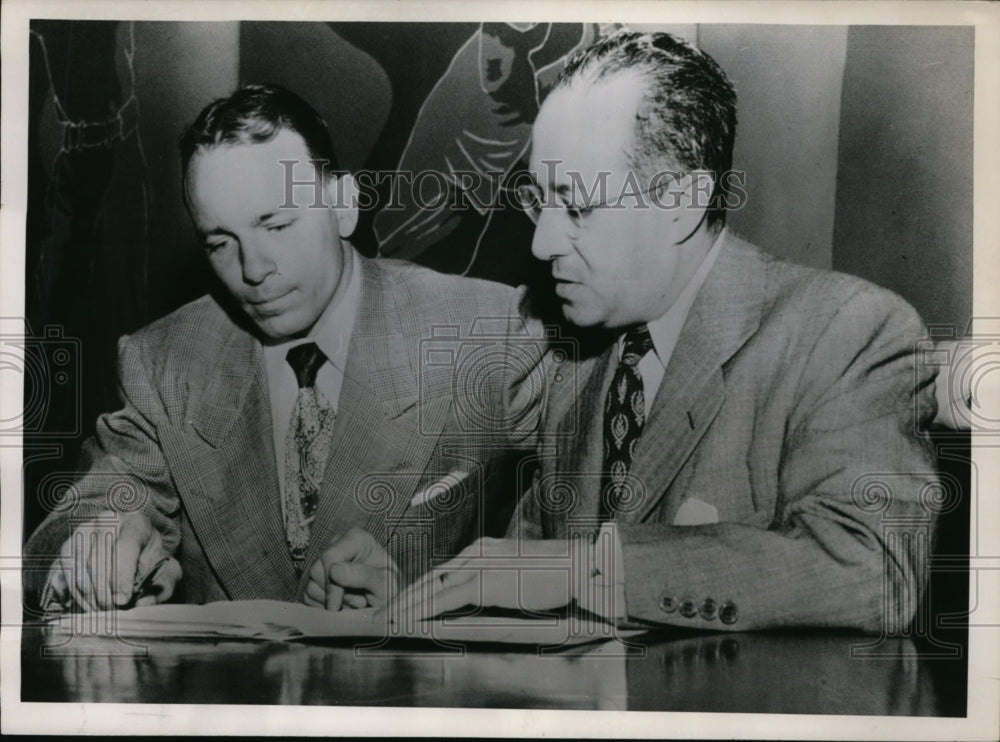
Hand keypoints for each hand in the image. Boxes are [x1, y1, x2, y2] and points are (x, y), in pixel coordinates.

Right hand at [44, 510, 180, 611]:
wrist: (135, 545)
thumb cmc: (150, 560)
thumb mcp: (167, 570)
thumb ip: (162, 586)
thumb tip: (142, 605)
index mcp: (135, 523)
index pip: (125, 547)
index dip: (121, 577)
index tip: (122, 600)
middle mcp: (105, 521)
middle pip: (96, 560)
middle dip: (102, 593)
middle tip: (111, 613)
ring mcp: (82, 532)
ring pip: (76, 569)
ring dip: (85, 597)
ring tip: (99, 614)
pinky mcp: (66, 546)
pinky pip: (61, 573)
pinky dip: (70, 594)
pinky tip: (82, 606)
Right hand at [304, 527, 399, 610]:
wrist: (389, 604)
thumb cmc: (392, 590)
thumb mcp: (385, 584)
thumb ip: (364, 576)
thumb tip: (335, 570)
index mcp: (358, 539)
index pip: (331, 556)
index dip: (332, 583)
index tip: (337, 604)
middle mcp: (339, 546)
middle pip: (318, 571)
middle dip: (336, 594)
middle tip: (360, 602)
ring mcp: (327, 563)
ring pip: (311, 585)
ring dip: (332, 602)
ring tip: (356, 602)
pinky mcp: (319, 580)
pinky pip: (309, 596)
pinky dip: (325, 606)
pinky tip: (345, 605)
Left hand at [382, 536, 619, 624]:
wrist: (576, 564)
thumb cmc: (553, 573)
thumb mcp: (516, 573)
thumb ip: (495, 580)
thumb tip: (479, 596)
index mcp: (481, 549)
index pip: (440, 571)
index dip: (417, 588)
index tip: (399, 603)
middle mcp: (475, 552)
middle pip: (429, 576)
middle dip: (402, 596)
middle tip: (381, 613)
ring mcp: (479, 565)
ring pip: (431, 587)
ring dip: (406, 605)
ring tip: (386, 620)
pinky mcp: (486, 582)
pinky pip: (447, 598)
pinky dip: (425, 610)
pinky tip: (411, 621)